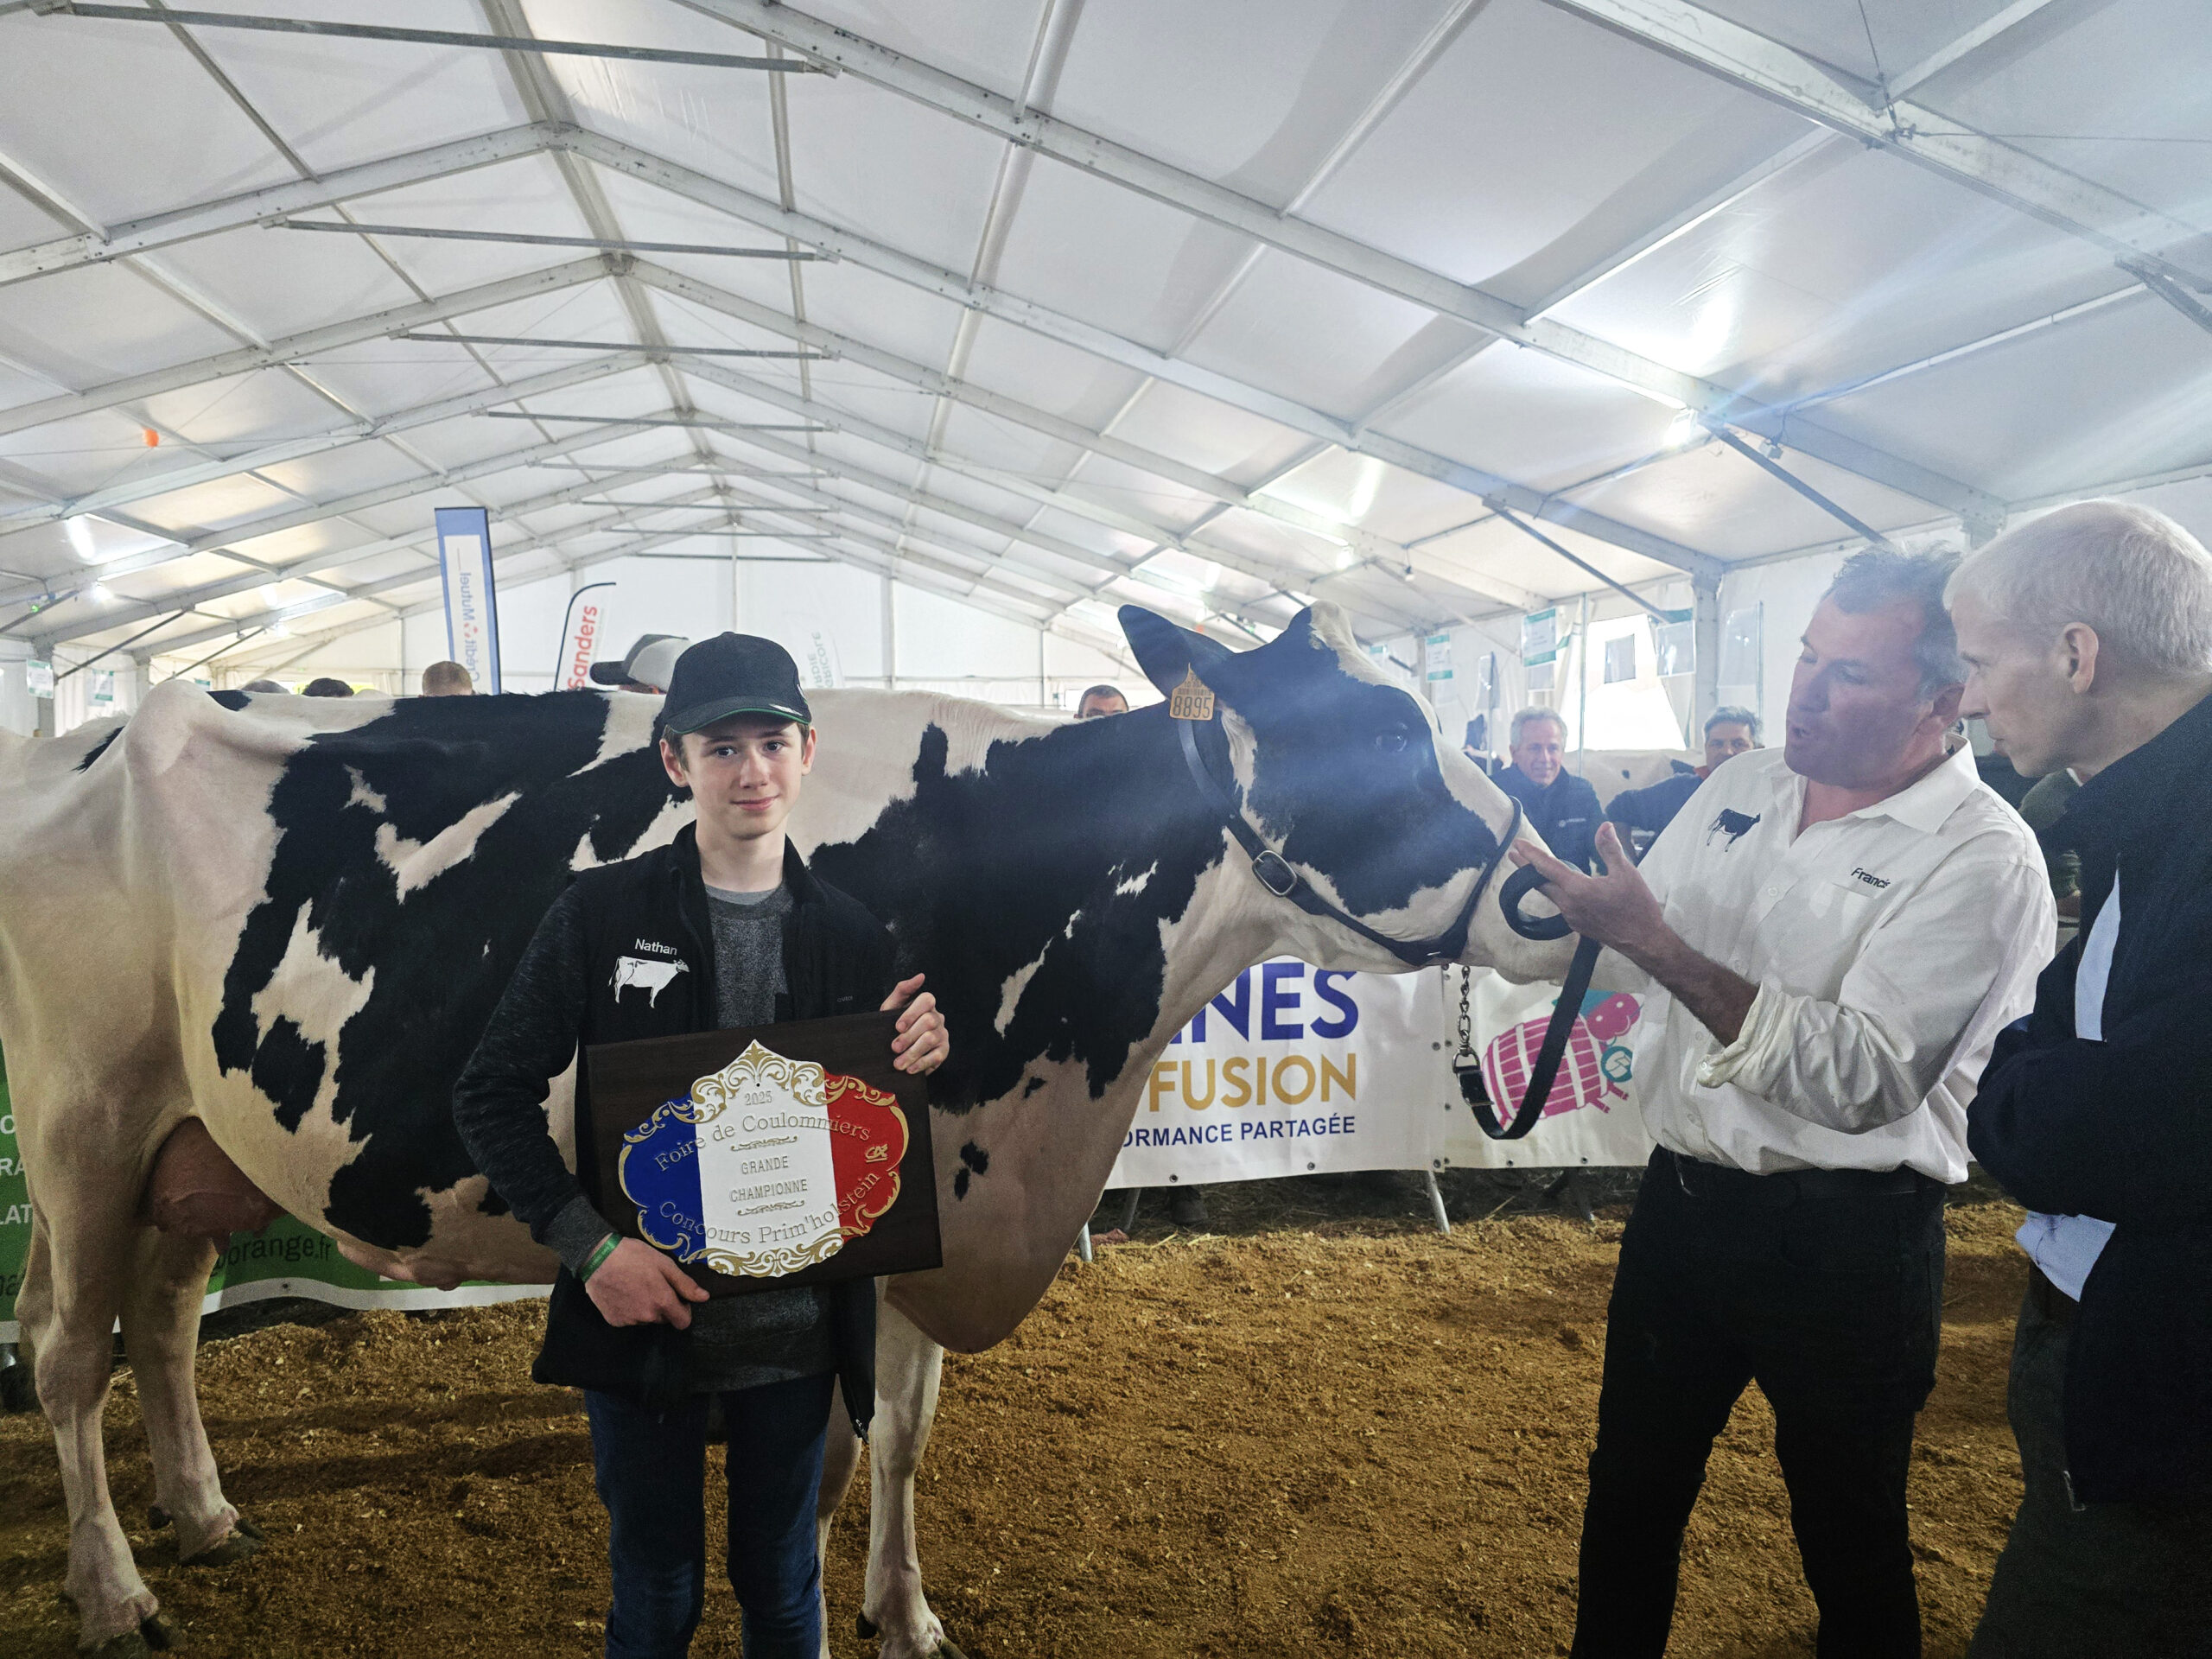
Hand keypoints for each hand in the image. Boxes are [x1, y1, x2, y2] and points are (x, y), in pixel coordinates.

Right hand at [585, 1238, 707, 1328]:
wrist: (598, 1257)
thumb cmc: (633, 1256)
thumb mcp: (664, 1264)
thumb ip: (685, 1284)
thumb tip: (704, 1297)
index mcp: (662, 1302)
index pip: (683, 1322)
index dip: (683, 1310)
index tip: (677, 1298)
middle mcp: (647, 1316)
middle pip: (664, 1319)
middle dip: (663, 1306)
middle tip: (653, 1285)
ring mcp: (629, 1320)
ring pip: (646, 1319)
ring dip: (645, 1308)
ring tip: (635, 1286)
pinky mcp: (614, 1321)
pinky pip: (629, 1319)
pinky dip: (629, 1310)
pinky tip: (623, 1293)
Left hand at [882, 973, 949, 1074]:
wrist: (895, 1048)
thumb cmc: (893, 1024)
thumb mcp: (892, 1006)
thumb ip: (903, 990)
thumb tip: (921, 976)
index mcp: (926, 1004)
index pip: (927, 1000)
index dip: (912, 1013)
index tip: (897, 1027)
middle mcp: (937, 1018)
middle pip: (929, 1022)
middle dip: (909, 1036)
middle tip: (894, 1047)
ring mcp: (942, 1035)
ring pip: (931, 1040)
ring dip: (912, 1053)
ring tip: (898, 1063)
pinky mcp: (944, 1051)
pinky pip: (936, 1057)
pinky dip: (921, 1064)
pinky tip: (909, 1069)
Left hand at [1507, 822, 1671, 965]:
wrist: (1644, 941)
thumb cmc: (1637, 906)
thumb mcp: (1626, 873)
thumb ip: (1610, 849)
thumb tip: (1604, 826)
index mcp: (1577, 889)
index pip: (1547, 867)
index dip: (1531, 854)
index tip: (1517, 844)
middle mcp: (1568, 904)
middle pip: (1541, 883)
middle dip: (1525, 867)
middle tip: (1513, 854)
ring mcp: (1571, 917)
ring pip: (1550, 895)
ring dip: (1540, 880)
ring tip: (1533, 868)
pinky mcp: (1577, 925)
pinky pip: (1561, 904)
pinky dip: (1555, 891)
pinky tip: (1560, 887)